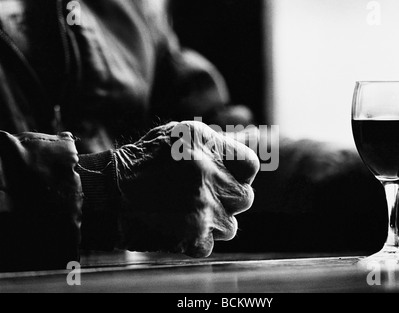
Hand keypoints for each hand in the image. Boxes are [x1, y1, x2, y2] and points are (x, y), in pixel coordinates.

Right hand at [114, 121, 259, 256]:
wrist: (106, 192)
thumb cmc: (142, 161)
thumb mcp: (179, 135)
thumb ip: (215, 140)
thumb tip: (249, 139)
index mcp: (206, 146)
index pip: (250, 165)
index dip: (239, 174)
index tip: (226, 178)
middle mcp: (208, 175)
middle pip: (244, 198)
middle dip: (227, 200)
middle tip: (204, 197)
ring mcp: (202, 208)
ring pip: (230, 226)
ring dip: (212, 223)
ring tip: (187, 214)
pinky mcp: (192, 236)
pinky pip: (208, 245)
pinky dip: (194, 241)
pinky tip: (176, 228)